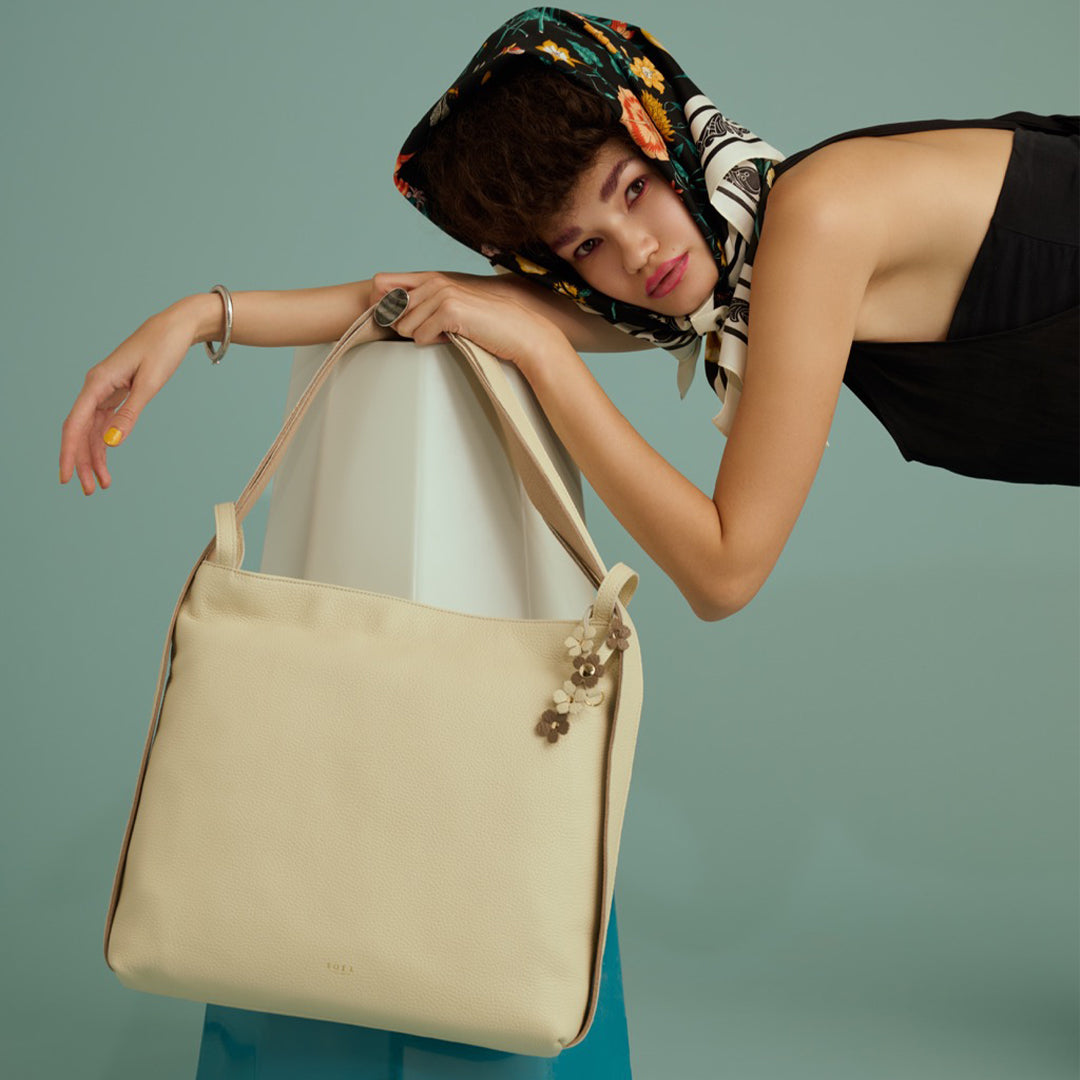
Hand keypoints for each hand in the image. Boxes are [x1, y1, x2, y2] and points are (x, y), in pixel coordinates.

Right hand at [59, 305, 195, 494]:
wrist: (175, 328)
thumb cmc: (163, 350)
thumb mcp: (150, 384)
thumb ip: (130, 414)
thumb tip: (113, 443)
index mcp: (97, 383)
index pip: (75, 424)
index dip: (69, 453)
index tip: (66, 477)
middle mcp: (95, 387)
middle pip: (81, 431)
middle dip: (83, 461)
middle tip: (90, 490)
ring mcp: (104, 390)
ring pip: (92, 430)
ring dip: (95, 456)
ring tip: (102, 483)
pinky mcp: (116, 392)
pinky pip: (104, 422)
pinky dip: (105, 441)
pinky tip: (108, 460)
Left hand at [370, 271, 567, 378]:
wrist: (517, 332)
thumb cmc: (484, 323)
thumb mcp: (449, 308)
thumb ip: (421, 305)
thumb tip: (390, 316)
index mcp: (432, 277)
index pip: (383, 282)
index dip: (382, 303)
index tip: (395, 317)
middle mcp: (434, 281)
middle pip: (392, 312)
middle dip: (409, 327)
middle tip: (435, 330)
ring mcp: (441, 294)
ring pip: (405, 327)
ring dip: (424, 336)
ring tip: (447, 333)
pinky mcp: (449, 311)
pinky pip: (420, 337)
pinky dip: (435, 343)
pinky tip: (454, 337)